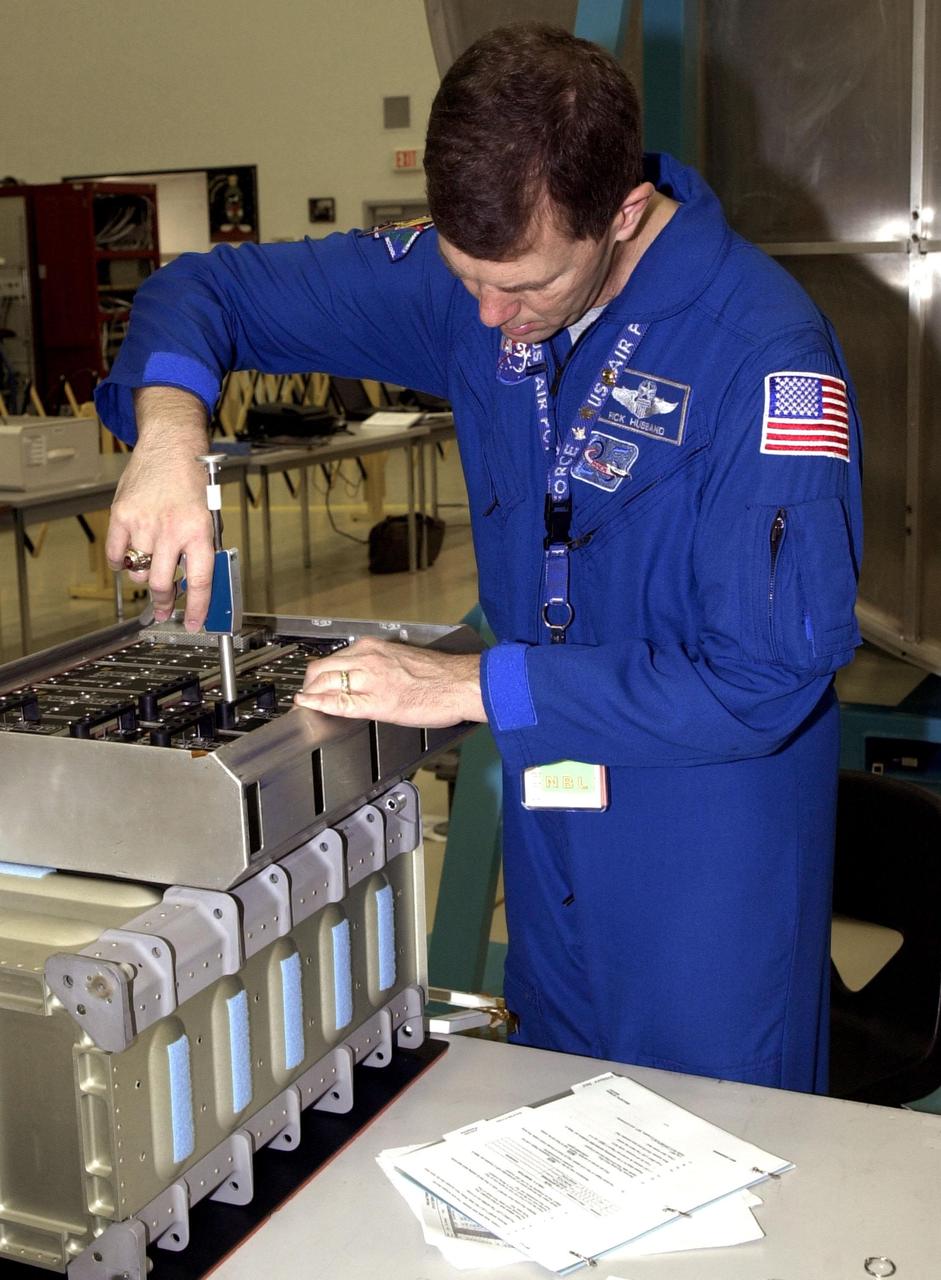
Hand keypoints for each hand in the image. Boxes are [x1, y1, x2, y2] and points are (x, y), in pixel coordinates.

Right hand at [105, 388, 214, 629]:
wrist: (171, 445)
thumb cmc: (192, 480)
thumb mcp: (207, 515)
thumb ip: (200, 546)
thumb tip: (197, 582)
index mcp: (199, 532)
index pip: (199, 581)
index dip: (198, 608)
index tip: (194, 623)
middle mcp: (171, 530)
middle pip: (161, 583)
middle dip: (165, 603)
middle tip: (166, 610)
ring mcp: (143, 523)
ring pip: (138, 571)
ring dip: (143, 577)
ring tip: (150, 569)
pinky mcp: (121, 515)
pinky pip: (117, 554)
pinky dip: (122, 562)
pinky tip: (129, 559)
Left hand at [293, 637, 485, 727]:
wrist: (461, 683)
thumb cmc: (440, 675)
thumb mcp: (402, 660)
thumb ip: (380, 665)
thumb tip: (365, 678)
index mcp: (375, 647)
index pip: (334, 658)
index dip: (317, 674)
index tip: (311, 683)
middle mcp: (368, 657)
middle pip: (322, 668)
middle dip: (308, 684)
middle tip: (304, 697)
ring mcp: (371, 679)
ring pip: (325, 683)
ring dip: (310, 695)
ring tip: (304, 705)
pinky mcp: (377, 701)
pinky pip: (339, 702)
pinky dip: (318, 704)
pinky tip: (307, 707)